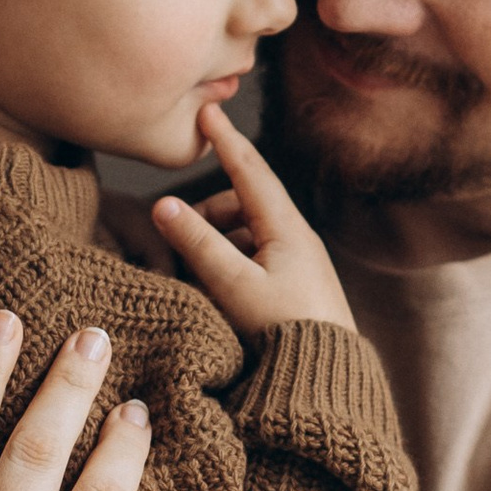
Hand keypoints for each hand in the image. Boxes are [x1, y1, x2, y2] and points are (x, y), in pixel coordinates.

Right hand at [150, 107, 354, 338]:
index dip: (225, 140)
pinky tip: (215, 292)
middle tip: (179, 236)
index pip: (249, 170)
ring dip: (217, 243)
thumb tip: (163, 205)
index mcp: (286, 228)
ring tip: (196, 276)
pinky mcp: (297, 286)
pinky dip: (231, 265)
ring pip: (247, 234)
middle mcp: (297, 238)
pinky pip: (256, 259)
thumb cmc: (283, 332)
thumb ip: (198, 243)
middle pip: (244, 204)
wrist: (326, 379)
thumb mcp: (233, 284)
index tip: (207, 111)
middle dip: (209, 213)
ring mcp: (299, 262)